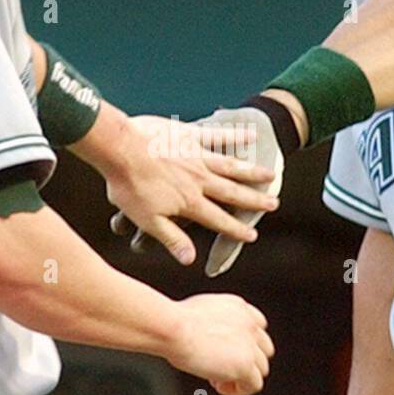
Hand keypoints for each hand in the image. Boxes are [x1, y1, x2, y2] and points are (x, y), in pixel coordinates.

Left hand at [104, 115, 278, 266]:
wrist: (118, 146)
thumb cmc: (129, 184)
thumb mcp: (148, 219)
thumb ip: (173, 238)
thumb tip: (191, 260)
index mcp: (190, 201)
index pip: (218, 220)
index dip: (235, 229)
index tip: (253, 236)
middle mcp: (200, 179)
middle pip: (232, 191)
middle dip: (254, 199)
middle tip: (274, 203)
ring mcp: (197, 155)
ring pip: (230, 166)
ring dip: (251, 171)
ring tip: (269, 173)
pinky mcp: (190, 134)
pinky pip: (217, 136)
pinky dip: (234, 136)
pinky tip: (249, 135)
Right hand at [165, 294, 273, 394]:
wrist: (172, 328)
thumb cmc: (173, 322)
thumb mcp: (198, 312)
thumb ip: (212, 322)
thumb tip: (207, 338)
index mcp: (238, 307)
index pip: (257, 325)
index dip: (245, 342)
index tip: (228, 351)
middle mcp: (249, 323)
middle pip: (264, 349)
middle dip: (247, 360)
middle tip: (221, 366)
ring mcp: (250, 345)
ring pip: (261, 368)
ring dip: (241, 376)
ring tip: (216, 377)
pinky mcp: (246, 364)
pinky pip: (254, 385)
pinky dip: (238, 390)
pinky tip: (220, 386)